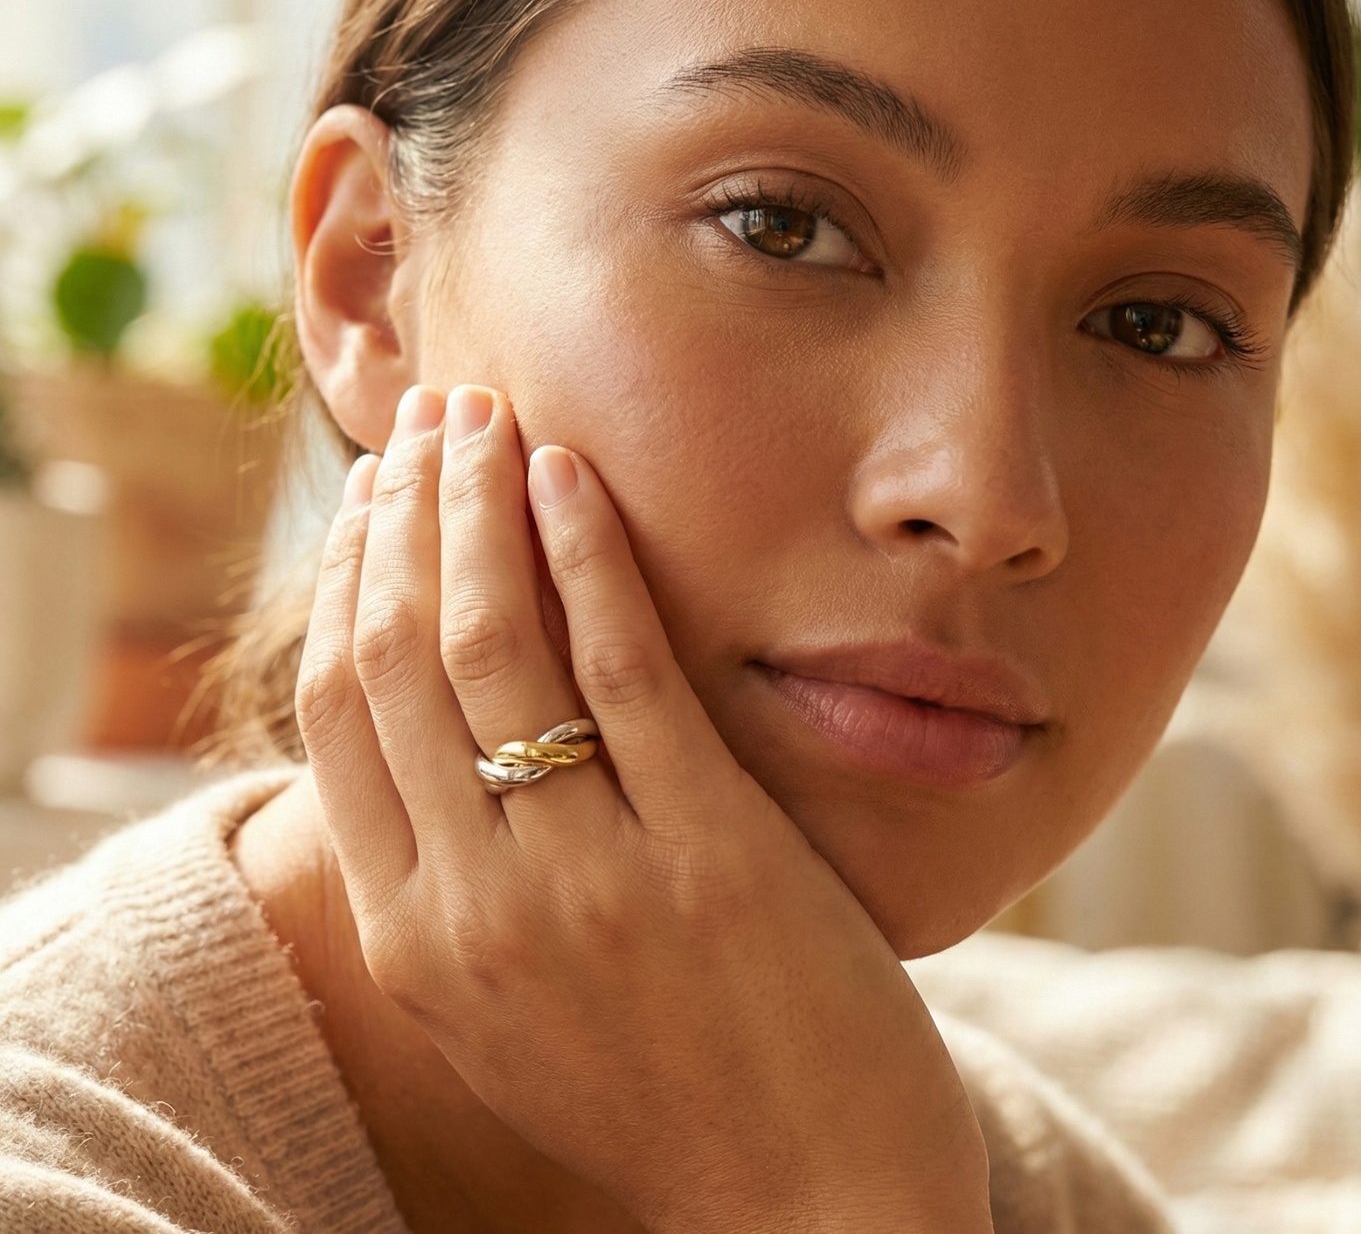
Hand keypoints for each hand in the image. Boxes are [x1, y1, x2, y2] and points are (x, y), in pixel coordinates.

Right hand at [297, 383, 992, 1233]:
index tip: (372, 495)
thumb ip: (453, 885)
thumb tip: (428, 735)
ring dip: (476, 505)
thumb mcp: (514, 1007)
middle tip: (429, 416)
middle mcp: (471, 907)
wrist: (813, 1206)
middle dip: (401, 513)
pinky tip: (574, 478)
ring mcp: (585, 881)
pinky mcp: (705, 853)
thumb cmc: (667, 1091)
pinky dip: (585, 555)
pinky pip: (619, 667)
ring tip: (486, 415)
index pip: (337, 714)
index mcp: (412, 943)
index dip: (344, 579)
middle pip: (395, 655)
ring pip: (489, 642)